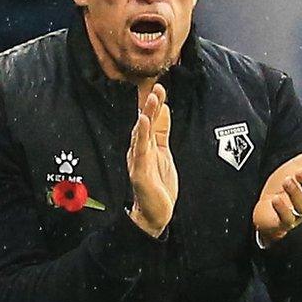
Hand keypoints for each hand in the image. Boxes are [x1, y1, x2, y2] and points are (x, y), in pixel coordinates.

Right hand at [127, 83, 177, 237]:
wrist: (155, 214)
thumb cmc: (158, 184)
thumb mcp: (163, 152)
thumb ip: (161, 132)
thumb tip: (164, 109)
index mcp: (145, 146)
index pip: (150, 121)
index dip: (155, 105)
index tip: (161, 88)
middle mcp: (139, 151)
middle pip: (144, 124)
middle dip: (150, 106)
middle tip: (157, 88)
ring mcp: (138, 160)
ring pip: (141, 133)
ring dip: (146, 115)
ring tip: (152, 99)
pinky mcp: (140, 171)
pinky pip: (140, 150)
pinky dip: (141, 135)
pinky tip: (143, 122)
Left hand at [253, 133, 301, 245]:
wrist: (264, 206)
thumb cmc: (284, 186)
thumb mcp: (301, 165)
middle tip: (299, 172)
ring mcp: (295, 215)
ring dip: (295, 193)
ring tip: (287, 181)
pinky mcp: (281, 223)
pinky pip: (285, 220)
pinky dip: (282, 210)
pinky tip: (275, 199)